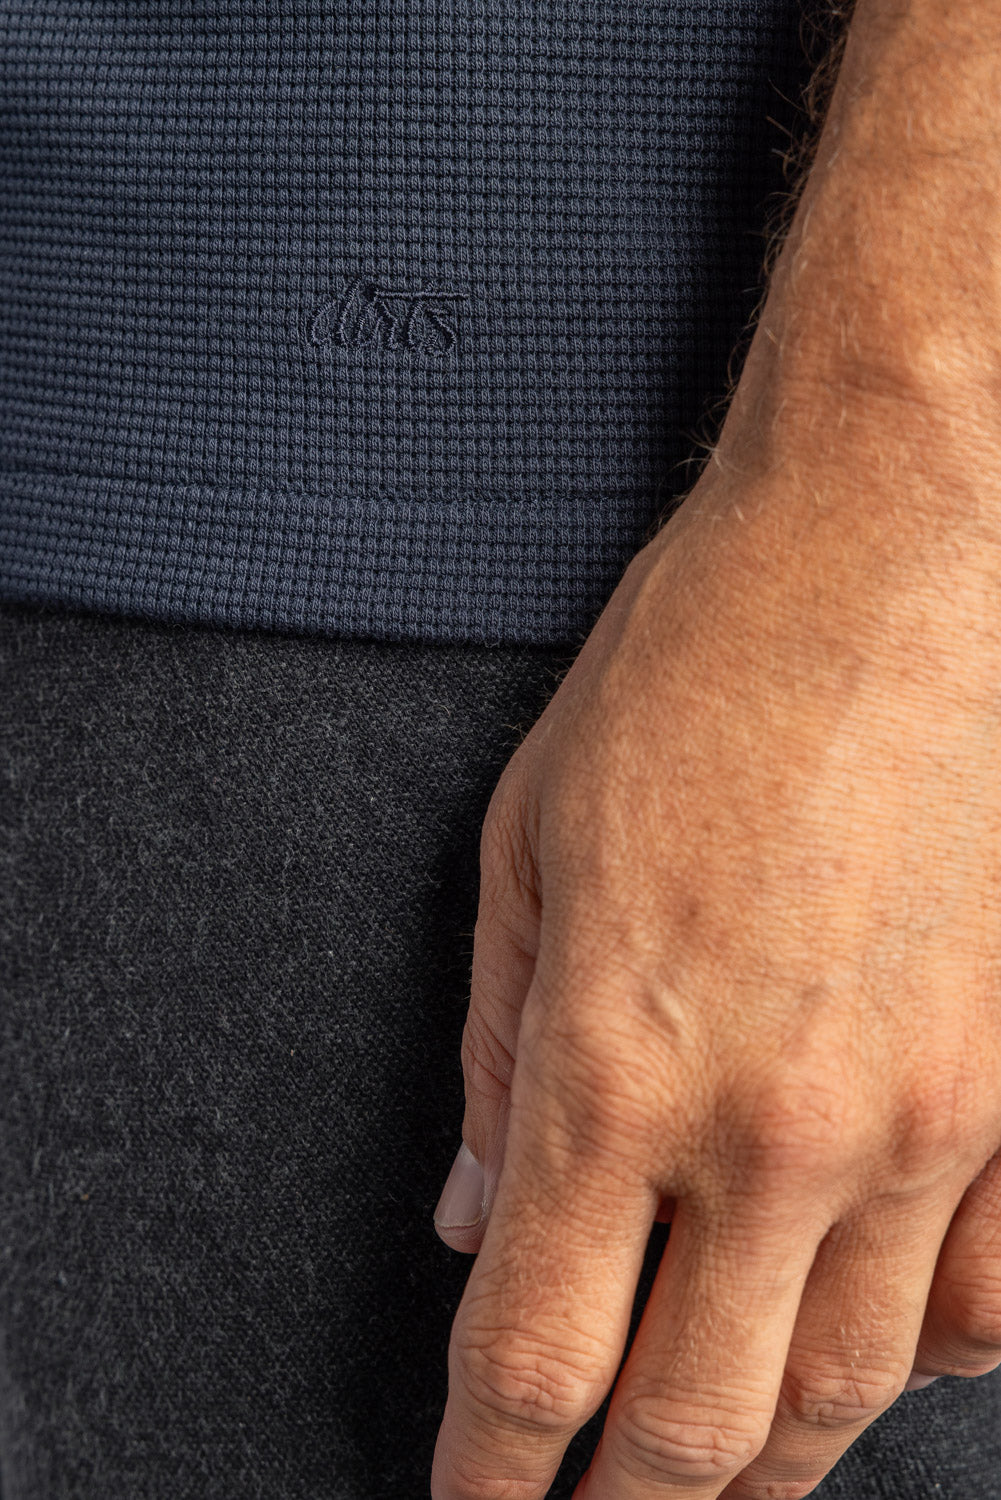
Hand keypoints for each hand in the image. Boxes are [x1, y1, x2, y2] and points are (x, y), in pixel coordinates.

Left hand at [430, 436, 1000, 1499]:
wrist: (898, 550)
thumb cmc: (698, 671)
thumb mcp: (534, 845)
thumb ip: (503, 1054)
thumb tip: (473, 1214)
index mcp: (624, 1066)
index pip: (538, 1356)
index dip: (491, 1471)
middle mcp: (784, 1127)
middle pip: (697, 1425)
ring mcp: (934, 1114)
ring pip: (851, 1385)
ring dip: (766, 1453)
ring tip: (714, 1469)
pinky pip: (997, 1298)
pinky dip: (925, 1358)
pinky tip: (876, 1346)